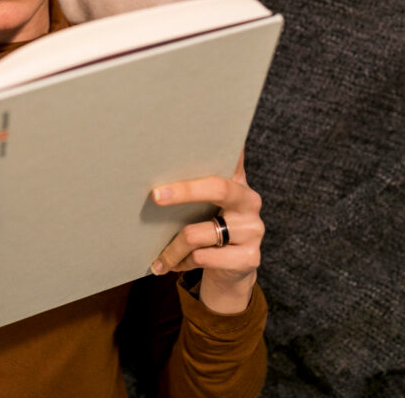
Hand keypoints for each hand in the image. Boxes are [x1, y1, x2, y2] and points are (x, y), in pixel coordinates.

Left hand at [149, 150, 262, 313]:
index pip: (232, 156)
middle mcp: (250, 201)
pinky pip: (201, 257)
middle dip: (183, 190)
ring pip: (196, 233)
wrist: (233, 270)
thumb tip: (151, 161)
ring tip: (159, 257)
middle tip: (155, 196)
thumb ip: (193, 183)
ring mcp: (253, 230)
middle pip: (217, 188)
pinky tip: (177, 265)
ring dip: (171, 248)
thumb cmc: (210, 228)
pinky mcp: (249, 258)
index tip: (195, 134)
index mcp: (237, 182)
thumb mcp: (205, 204)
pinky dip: (182, 262)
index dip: (218, 144)